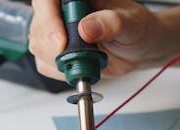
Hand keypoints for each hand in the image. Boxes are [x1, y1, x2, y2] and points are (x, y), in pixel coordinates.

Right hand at [29, 0, 163, 78]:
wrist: (140, 48)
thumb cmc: (137, 28)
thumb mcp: (131, 23)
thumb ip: (111, 23)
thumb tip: (88, 27)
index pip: (47, 1)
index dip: (48, 20)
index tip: (61, 41)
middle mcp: (62, 12)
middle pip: (39, 26)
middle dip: (54, 47)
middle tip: (80, 58)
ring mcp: (58, 32)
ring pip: (39, 47)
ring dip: (61, 61)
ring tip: (89, 61)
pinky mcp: (58, 52)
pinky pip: (46, 65)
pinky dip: (63, 72)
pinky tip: (83, 67)